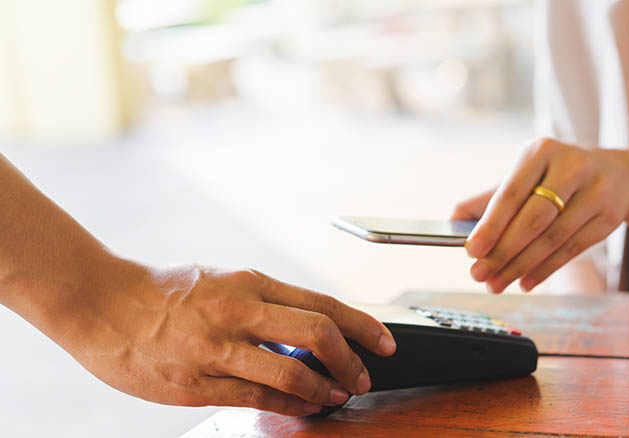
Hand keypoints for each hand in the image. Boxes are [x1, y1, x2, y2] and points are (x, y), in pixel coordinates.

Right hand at [58, 263, 396, 416]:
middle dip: (352, 359)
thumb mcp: (221, 283)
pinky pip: (255, 397)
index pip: (322, 303)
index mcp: (249, 283)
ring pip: (291, 372)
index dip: (363, 325)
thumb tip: (307, 332)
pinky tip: (303, 408)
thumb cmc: (163, 293)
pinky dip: (290, 406)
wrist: (101, 303)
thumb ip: (264, 305)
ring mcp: (218, 347)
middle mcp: (239, 310)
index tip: (384, 342)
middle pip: (318, 332)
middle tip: (363, 375)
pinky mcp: (196, 381)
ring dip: (324, 388)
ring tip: (336, 395)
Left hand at [452, 138, 628, 293]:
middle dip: (503, 252)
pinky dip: (545, 270)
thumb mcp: (523, 176)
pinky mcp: (609, 217)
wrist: (613, 174)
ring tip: (497, 283)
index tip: (471, 251)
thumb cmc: (554, 177)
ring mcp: (596, 191)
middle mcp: (572, 167)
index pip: (511, 193)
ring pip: (552, 239)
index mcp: (541, 151)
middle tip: (479, 275)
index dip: (490, 225)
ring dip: (520, 267)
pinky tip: (525, 282)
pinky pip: (572, 250)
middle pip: (533, 219)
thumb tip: (452, 220)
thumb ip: (487, 198)